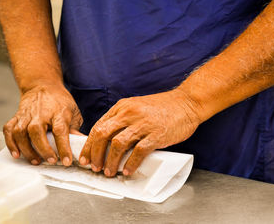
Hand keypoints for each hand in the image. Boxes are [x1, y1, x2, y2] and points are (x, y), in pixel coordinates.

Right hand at [3, 83, 82, 165]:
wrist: (43, 85)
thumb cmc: (59, 101)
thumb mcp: (73, 112)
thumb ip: (75, 129)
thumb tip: (80, 145)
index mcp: (58, 112)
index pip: (60, 131)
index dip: (63, 147)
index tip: (66, 161)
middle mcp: (40, 113)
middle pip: (36, 131)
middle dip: (43, 149)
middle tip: (50, 161)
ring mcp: (27, 114)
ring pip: (21, 132)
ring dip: (26, 149)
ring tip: (35, 161)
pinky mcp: (17, 116)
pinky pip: (9, 130)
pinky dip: (10, 143)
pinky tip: (17, 154)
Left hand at [79, 89, 200, 176]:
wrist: (187, 102)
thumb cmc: (163, 107)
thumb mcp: (137, 107)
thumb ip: (124, 120)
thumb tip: (109, 140)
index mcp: (122, 107)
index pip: (99, 126)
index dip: (89, 144)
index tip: (85, 157)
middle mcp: (129, 113)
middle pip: (103, 135)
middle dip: (95, 154)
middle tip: (94, 167)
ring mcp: (143, 123)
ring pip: (118, 144)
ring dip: (111, 161)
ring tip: (109, 172)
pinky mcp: (156, 134)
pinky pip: (139, 151)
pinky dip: (131, 163)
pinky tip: (128, 170)